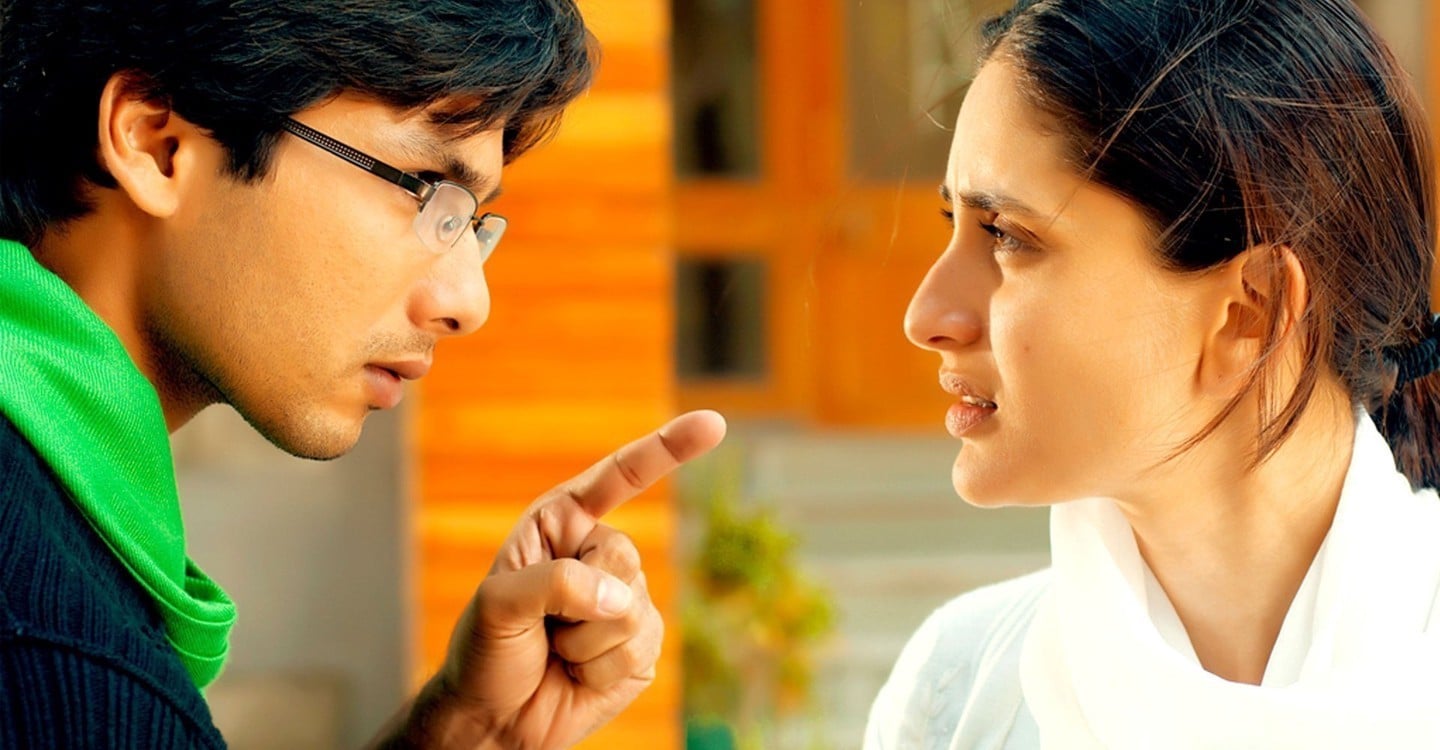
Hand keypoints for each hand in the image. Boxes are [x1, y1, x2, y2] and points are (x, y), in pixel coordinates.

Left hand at [386, 410, 725, 748]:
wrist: (495, 718)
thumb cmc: (486, 652)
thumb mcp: (498, 605)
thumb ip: (555, 585)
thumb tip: (619, 599)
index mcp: (562, 523)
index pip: (620, 478)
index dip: (668, 449)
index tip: (713, 424)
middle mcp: (596, 554)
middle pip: (623, 556)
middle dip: (580, 598)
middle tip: (544, 626)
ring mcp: (625, 600)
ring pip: (632, 608)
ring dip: (585, 641)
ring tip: (557, 651)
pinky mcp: (642, 646)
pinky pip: (641, 646)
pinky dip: (602, 667)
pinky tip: (578, 673)